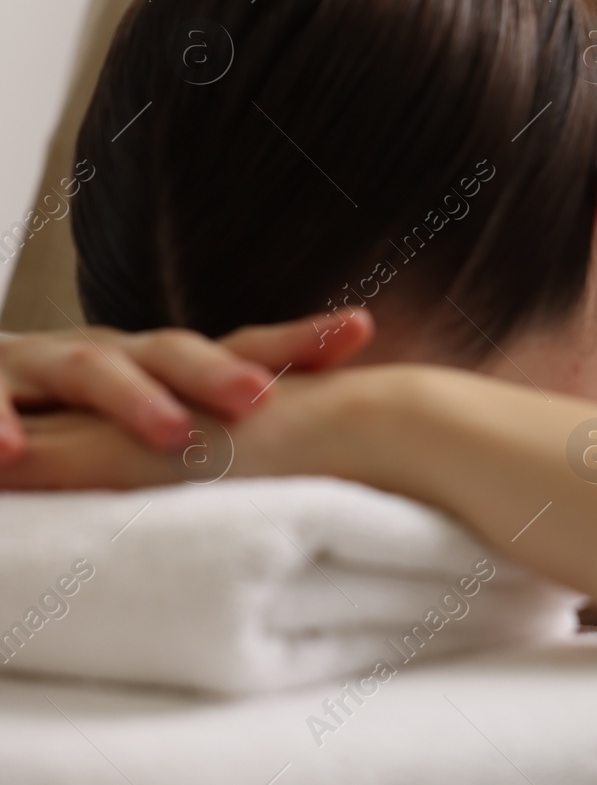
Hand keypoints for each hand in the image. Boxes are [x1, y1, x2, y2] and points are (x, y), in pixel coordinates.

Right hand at [0, 362, 433, 493]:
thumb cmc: (66, 424)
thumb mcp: (144, 426)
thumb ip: (220, 441)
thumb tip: (331, 467)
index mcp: (158, 365)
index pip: (236, 346)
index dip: (296, 338)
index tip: (361, 328)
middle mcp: (108, 354)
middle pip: (170, 351)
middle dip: (216, 372)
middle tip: (260, 398)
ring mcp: (39, 365)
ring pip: (89, 368)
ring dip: (132, 398)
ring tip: (171, 432)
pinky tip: (12, 453)